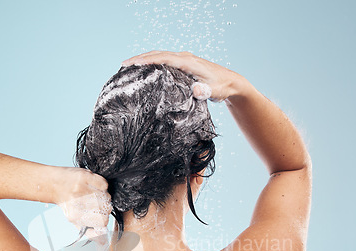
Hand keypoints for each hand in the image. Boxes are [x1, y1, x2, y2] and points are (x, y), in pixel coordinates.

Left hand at [55, 167, 111, 230]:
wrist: (53, 184)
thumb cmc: (67, 203)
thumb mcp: (75, 221)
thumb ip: (90, 232)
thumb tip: (103, 241)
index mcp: (75, 216)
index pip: (103, 222)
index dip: (103, 219)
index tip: (98, 215)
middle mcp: (77, 202)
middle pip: (106, 209)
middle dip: (104, 207)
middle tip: (96, 204)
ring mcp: (81, 188)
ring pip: (107, 196)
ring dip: (104, 196)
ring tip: (93, 194)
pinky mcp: (84, 176)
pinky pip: (104, 184)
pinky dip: (102, 185)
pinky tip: (93, 186)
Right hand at [122, 50, 246, 101]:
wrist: (231, 83)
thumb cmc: (222, 87)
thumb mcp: (215, 91)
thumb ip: (205, 91)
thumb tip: (196, 90)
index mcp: (188, 62)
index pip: (163, 58)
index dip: (147, 60)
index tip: (132, 64)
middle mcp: (185, 58)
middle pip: (158, 54)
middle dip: (140, 58)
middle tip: (124, 64)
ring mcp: (184, 60)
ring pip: (161, 56)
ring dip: (145, 59)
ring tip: (130, 66)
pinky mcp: (184, 65)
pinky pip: (165, 60)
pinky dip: (153, 62)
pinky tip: (146, 69)